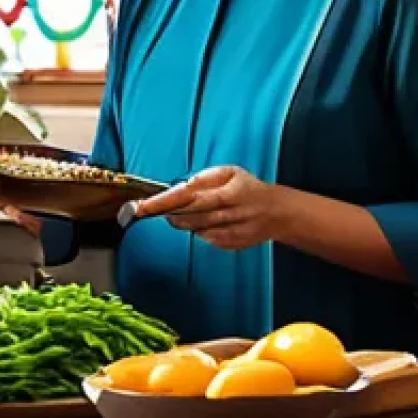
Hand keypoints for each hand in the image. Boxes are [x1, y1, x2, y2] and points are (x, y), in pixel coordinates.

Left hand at [132, 166, 283, 250]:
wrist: (276, 213)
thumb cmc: (249, 188)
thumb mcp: (230, 172)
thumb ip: (205, 178)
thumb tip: (182, 186)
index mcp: (226, 193)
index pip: (188, 198)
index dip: (162, 203)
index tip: (142, 206)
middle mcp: (226, 215)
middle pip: (187, 217)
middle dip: (166, 213)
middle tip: (151, 208)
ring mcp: (227, 233)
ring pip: (192, 229)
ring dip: (181, 221)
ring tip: (182, 211)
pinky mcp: (227, 245)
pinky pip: (203, 238)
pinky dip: (197, 229)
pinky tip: (205, 220)